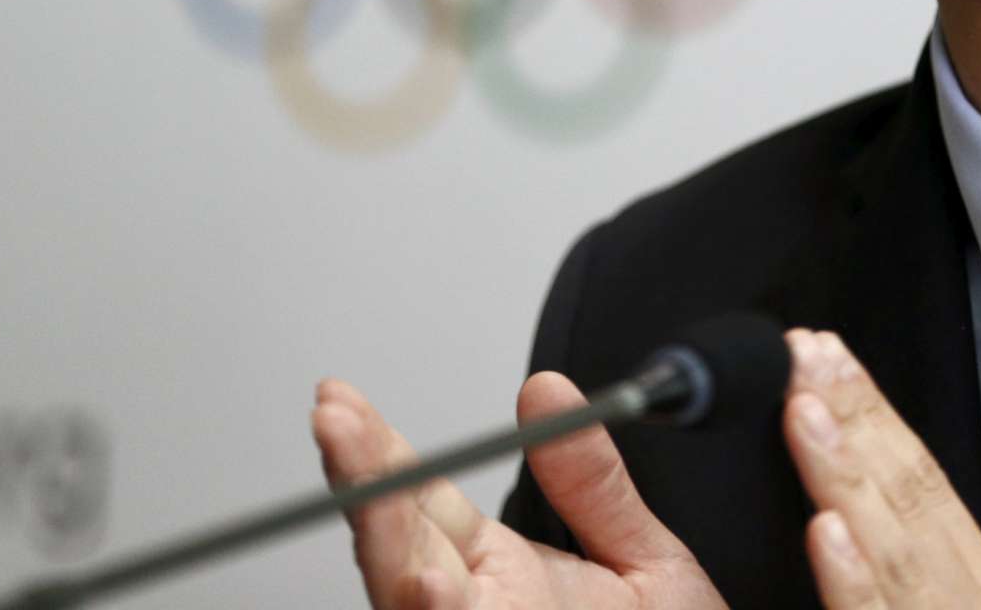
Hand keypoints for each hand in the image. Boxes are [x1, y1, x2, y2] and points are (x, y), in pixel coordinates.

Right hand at [311, 372, 727, 609]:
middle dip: (362, 483)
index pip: (422, 501)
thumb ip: (595, 484)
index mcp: (501, 572)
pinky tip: (428, 587)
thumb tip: (548, 390)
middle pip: (397, 546)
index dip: (380, 451)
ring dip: (382, 544)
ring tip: (366, 488)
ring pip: (405, 598)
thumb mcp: (645, 560)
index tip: (343, 398)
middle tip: (335, 419)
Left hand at [780, 328, 980, 609]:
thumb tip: (856, 516)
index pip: (925, 479)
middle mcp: (971, 597)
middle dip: (855, 413)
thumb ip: (916, 571)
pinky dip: (853, 576)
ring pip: (894, 547)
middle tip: (804, 353)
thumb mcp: (953, 608)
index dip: (875, 413)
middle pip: (911, 492)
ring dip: (847, 471)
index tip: (830, 357)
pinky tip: (825, 529)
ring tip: (805, 409)